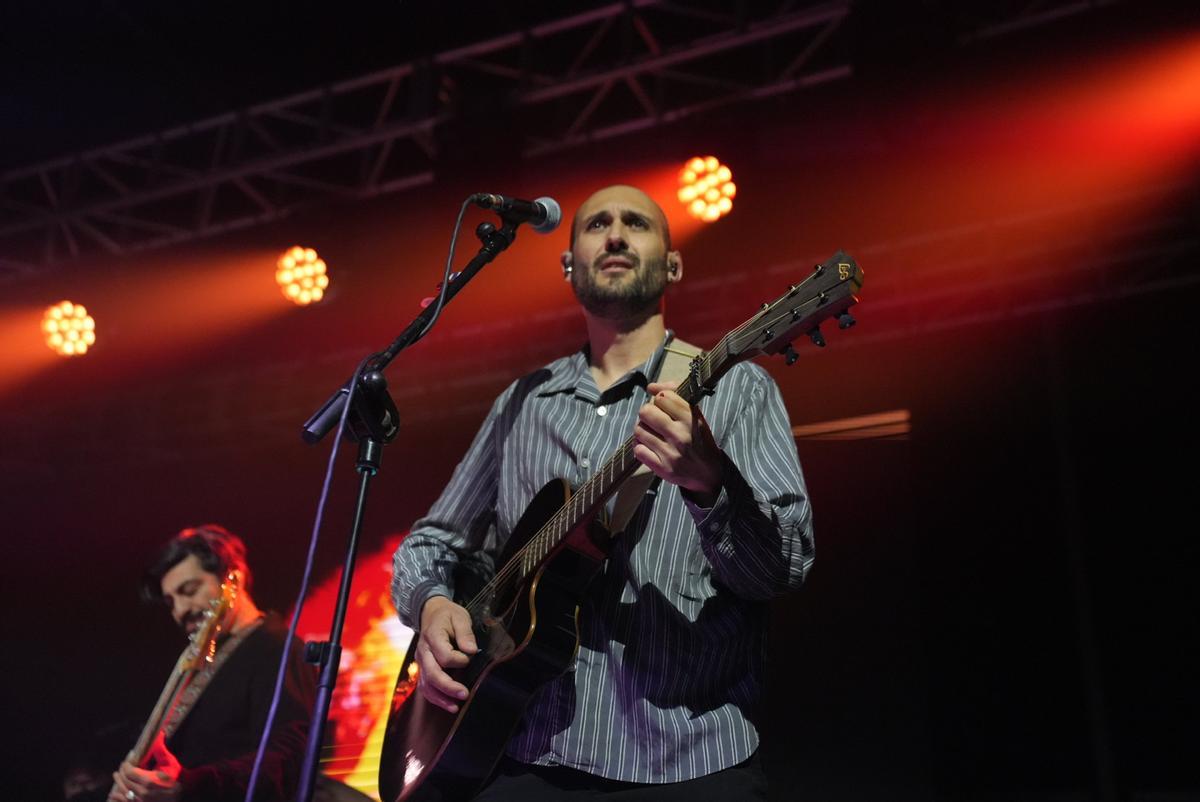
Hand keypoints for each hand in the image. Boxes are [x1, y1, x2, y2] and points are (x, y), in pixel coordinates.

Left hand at [109, 734, 181, 801]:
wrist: (181, 794)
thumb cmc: (177, 777)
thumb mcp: (170, 763)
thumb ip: (160, 750)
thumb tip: (160, 734)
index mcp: (148, 781)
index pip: (130, 772)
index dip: (127, 765)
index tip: (128, 759)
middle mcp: (141, 792)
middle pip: (125, 781)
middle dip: (122, 772)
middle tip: (123, 765)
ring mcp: (139, 801)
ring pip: (123, 791)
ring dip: (118, 782)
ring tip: (116, 775)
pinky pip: (123, 801)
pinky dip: (117, 797)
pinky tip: (114, 793)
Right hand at [416, 595, 478, 712]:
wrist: (430, 613)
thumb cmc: (448, 615)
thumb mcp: (460, 617)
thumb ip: (465, 633)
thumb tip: (471, 650)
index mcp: (433, 636)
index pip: (444, 656)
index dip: (459, 660)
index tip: (470, 657)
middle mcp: (423, 652)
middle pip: (432, 674)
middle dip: (449, 687)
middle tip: (465, 694)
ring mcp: (420, 662)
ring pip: (426, 684)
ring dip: (440, 698)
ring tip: (455, 707)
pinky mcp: (422, 669)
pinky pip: (424, 687)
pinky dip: (435, 698)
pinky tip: (448, 705)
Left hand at [634, 381, 723, 505]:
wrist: (709, 474)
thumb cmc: (699, 440)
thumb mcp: (695, 416)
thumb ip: (675, 396)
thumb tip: (650, 387)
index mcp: (691, 419)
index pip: (662, 397)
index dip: (660, 399)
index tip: (664, 407)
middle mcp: (681, 435)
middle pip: (646, 411)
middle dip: (647, 413)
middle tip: (654, 420)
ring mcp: (670, 453)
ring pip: (639, 430)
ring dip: (643, 430)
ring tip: (652, 434)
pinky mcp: (662, 468)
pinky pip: (638, 450)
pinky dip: (641, 446)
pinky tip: (649, 446)